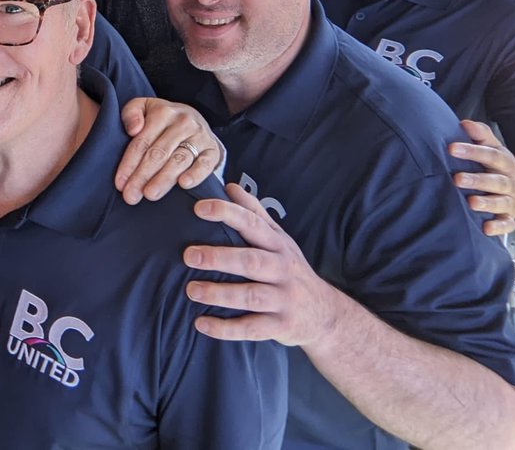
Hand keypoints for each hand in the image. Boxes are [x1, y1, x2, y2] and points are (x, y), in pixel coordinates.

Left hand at [116, 97, 222, 203]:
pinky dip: (195, 175)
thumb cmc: (161, 119)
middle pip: (158, 153)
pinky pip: (204, 164)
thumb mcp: (143, 108)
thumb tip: (134, 129)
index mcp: (163, 112)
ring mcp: (199, 136)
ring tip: (150, 194)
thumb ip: (131, 114)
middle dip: (142, 176)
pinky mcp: (212, 150)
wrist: (194, 119)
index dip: (129, 163)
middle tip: (131, 196)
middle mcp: (182, 123)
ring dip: (163, 179)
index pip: (142, 141)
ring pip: (179, 160)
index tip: (120, 183)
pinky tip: (183, 185)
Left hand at [183, 182, 340, 347]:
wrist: (326, 315)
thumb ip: (255, 213)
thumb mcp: (280, 240)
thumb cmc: (290, 270)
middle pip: (251, 261)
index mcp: (278, 245)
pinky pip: (252, 329)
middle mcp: (282, 270)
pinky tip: (201, 324)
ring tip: (190, 290)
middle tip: (188, 255)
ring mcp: (283, 299)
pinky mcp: (281, 326)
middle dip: (219, 257)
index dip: (227, 214)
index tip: (199, 208)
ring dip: (220, 294)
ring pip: (251, 296)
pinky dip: (226, 328)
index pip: (253, 224)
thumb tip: (230, 185)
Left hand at [450, 119, 514, 235]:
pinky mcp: (509, 217)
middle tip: (457, 179)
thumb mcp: (494, 147)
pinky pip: (506, 224)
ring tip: (471, 203)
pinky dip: (498, 227)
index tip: (451, 148)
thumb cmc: (498, 165)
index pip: (490, 154)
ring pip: (500, 202)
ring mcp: (509, 200)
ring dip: (487, 203)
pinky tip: (485, 229)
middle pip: (495, 180)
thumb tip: (464, 123)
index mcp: (503, 162)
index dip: (472, 151)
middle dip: (477, 180)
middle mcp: (508, 181)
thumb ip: (480, 135)